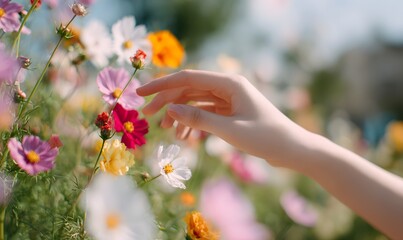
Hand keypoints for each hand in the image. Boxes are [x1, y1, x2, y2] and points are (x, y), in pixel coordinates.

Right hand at [137, 70, 309, 167]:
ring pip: (195, 101)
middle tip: (147, 116)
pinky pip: (206, 112)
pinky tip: (185, 136)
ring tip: (168, 132)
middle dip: (167, 101)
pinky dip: (193, 122)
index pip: (187, 78)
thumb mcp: (230, 130)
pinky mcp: (231, 111)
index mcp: (229, 83)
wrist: (292, 149)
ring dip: (180, 114)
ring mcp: (229, 99)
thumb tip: (170, 109)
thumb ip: (199, 119)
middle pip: (189, 89)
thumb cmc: (266, 138)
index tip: (140, 94)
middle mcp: (228, 86)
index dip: (161, 85)